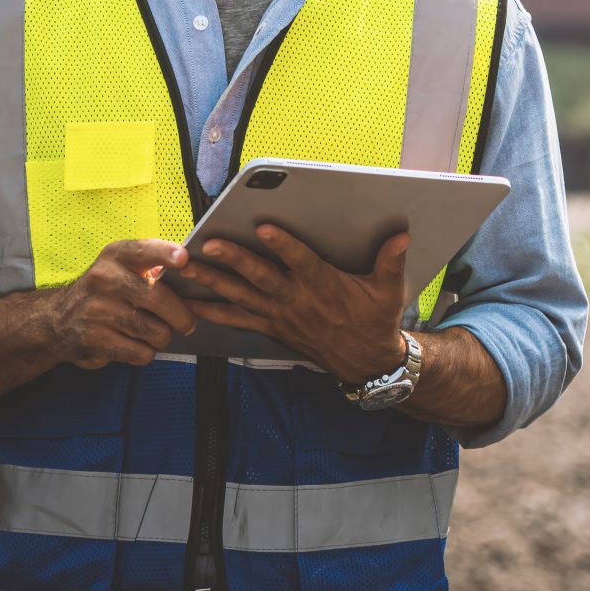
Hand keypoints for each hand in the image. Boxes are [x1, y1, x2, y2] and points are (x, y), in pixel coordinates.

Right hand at [44, 238, 197, 367]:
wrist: (57, 322)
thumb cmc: (104, 292)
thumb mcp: (119, 268)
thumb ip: (151, 264)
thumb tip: (192, 269)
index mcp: (114, 257)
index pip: (143, 250)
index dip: (165, 254)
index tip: (183, 259)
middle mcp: (104, 280)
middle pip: (159, 298)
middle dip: (182, 316)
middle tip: (188, 324)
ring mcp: (98, 311)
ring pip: (155, 331)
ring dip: (163, 337)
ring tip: (156, 333)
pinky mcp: (95, 341)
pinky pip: (141, 353)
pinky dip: (146, 353)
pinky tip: (137, 345)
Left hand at [182, 226, 410, 382]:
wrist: (365, 363)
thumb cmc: (374, 322)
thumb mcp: (389, 292)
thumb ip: (390, 262)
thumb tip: (401, 236)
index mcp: (324, 285)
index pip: (301, 262)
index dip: (283, 245)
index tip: (263, 227)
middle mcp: (297, 300)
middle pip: (261, 277)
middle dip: (233, 260)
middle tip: (209, 245)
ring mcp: (280, 315)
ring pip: (241, 296)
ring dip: (212, 282)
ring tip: (187, 268)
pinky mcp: (271, 327)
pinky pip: (237, 319)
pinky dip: (213, 312)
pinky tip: (190, 303)